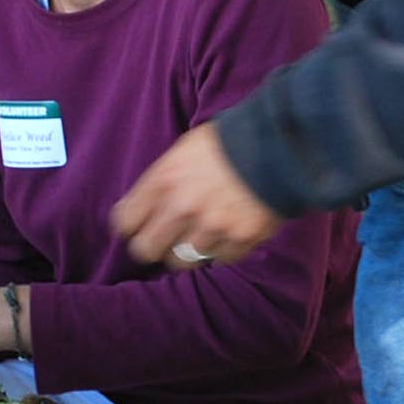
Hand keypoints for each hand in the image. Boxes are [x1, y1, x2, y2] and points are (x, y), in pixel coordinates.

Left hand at [107, 121, 283, 266]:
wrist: (277, 145)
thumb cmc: (228, 142)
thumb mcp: (184, 151)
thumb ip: (161, 181)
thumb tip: (138, 206)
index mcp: (163, 180)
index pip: (125, 221)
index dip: (131, 225)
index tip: (138, 226)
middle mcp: (181, 207)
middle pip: (146, 249)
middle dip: (153, 246)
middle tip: (164, 239)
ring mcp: (210, 227)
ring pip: (181, 260)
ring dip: (188, 250)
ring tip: (200, 234)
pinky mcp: (239, 240)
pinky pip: (218, 259)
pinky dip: (221, 249)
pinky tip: (228, 231)